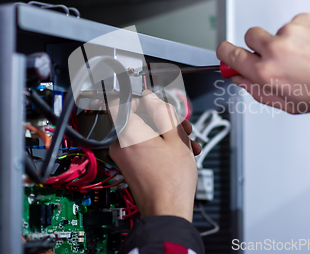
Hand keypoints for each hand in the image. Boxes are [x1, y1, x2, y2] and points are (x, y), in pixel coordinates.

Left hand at [109, 90, 200, 221]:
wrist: (168, 211)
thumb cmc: (172, 180)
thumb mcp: (176, 138)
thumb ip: (163, 112)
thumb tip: (150, 97)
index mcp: (128, 133)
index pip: (122, 101)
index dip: (141, 98)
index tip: (157, 101)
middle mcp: (121, 144)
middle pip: (140, 118)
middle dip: (165, 119)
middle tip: (184, 127)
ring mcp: (125, 156)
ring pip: (147, 133)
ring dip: (169, 134)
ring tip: (189, 144)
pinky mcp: (131, 166)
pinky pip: (145, 147)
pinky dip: (162, 147)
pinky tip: (183, 153)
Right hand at [217, 13, 309, 112]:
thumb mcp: (289, 104)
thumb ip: (257, 92)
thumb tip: (240, 78)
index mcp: (267, 72)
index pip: (229, 54)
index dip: (225, 53)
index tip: (226, 53)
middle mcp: (276, 48)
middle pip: (249, 36)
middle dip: (258, 45)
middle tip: (276, 57)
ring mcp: (291, 30)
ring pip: (276, 31)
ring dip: (286, 42)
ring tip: (308, 58)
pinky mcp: (306, 18)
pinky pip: (295, 25)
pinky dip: (303, 35)